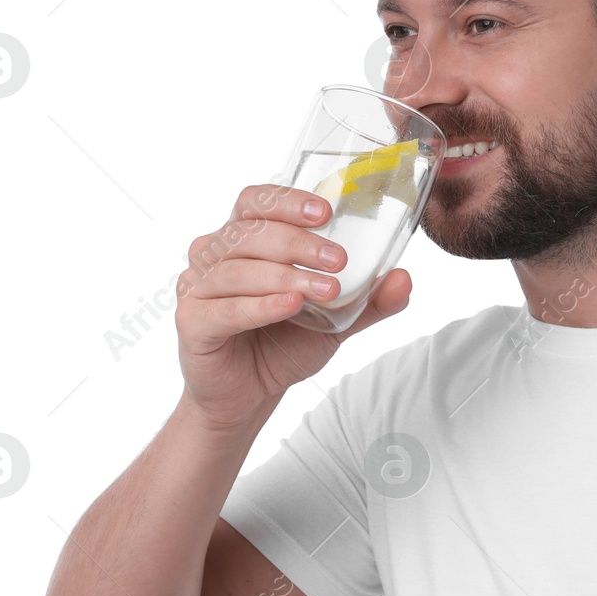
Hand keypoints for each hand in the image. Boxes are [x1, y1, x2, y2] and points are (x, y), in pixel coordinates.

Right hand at [174, 184, 412, 429]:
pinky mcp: (192, 322)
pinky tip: (291, 306)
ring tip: (326, 290)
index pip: (256, 202)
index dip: (287, 201)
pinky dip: (260, 305)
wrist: (248, 394)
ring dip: (286, 276)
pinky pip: (225, 308)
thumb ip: (368, 301)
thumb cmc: (283, 342)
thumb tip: (404, 278)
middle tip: (339, 260)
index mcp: (244, 239)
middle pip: (250, 232)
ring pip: (238, 269)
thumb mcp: (336, 320)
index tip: (326, 211)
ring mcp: (198, 287)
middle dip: (298, 243)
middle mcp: (214, 255)